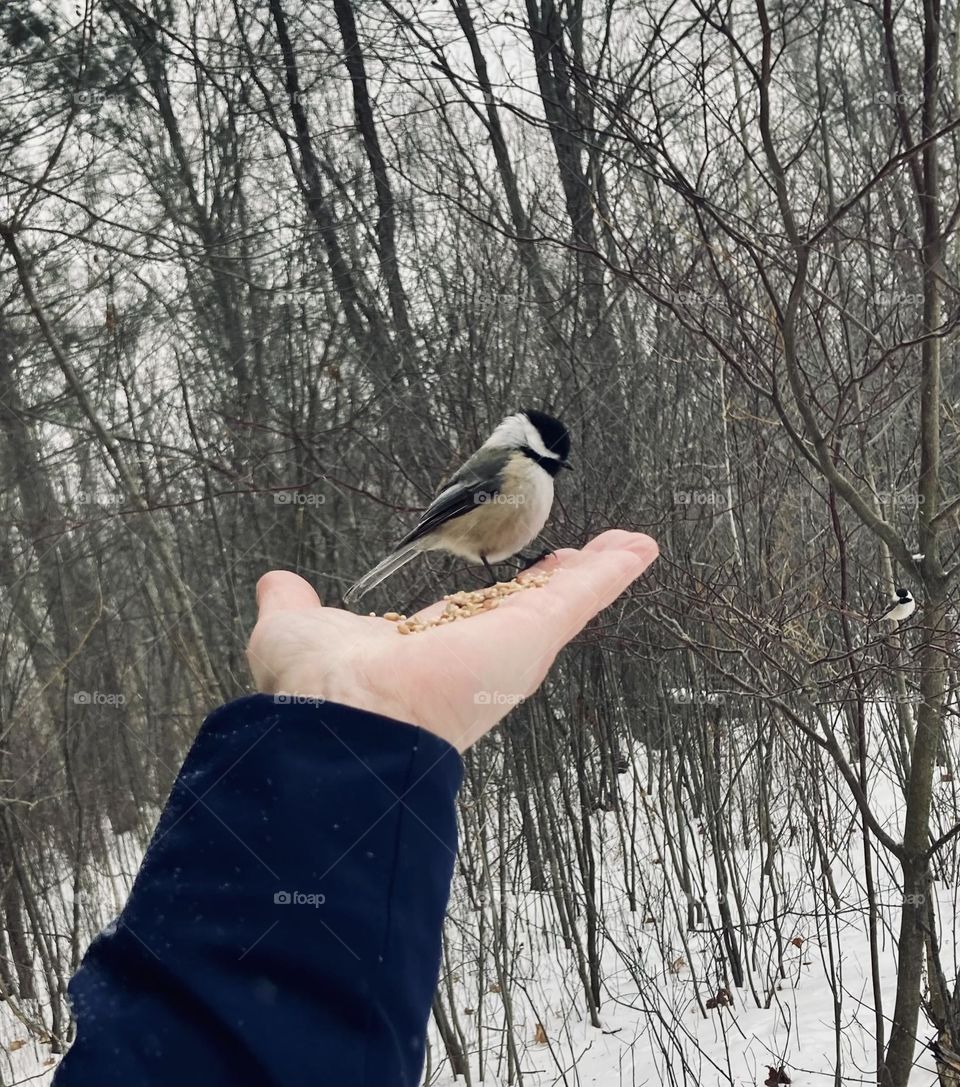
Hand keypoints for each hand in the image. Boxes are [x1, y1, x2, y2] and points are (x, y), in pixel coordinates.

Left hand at [246, 530, 657, 751]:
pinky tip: (638, 546)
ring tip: (628, 547)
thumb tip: (276, 584)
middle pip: (532, 609)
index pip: (477, 616)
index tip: (520, 574)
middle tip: (587, 558)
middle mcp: (476, 654)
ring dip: (597, 572)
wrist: (341, 718)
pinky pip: (584, 594)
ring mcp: (509, 645)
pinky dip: (614, 569)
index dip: (499, 595)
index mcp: (430, 652)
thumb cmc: (315, 687)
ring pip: (565, 601)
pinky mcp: (532, 635)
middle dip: (561, 582)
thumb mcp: (295, 629)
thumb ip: (293, 604)